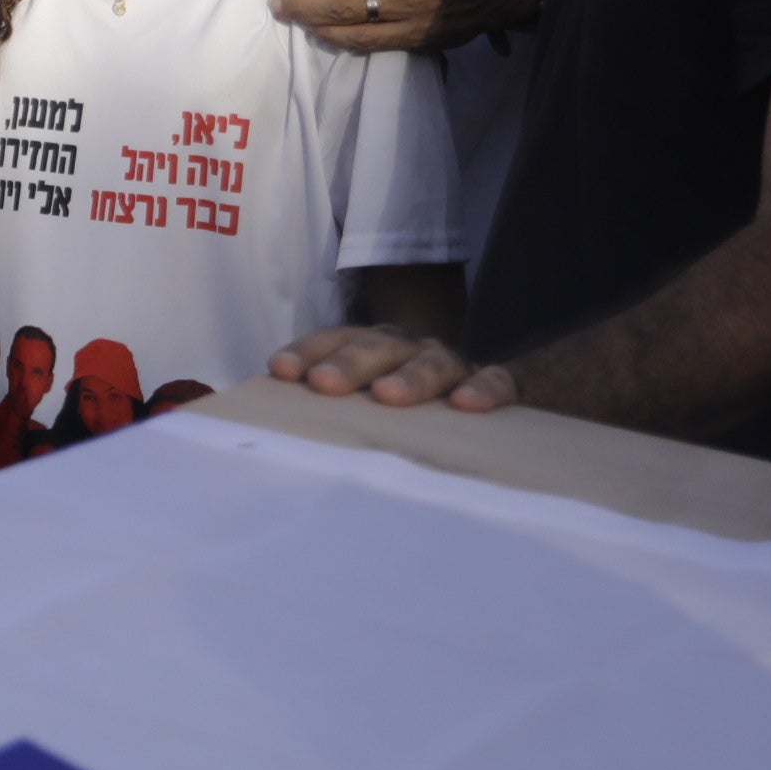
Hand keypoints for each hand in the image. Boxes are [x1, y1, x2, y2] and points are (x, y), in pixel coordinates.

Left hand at [272, 323, 516, 411]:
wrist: (480, 395)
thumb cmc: (402, 408)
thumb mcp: (363, 401)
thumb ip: (328, 407)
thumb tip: (275, 429)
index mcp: (372, 346)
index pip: (335, 339)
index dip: (308, 351)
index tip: (281, 370)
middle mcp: (409, 348)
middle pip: (378, 346)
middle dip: (349, 363)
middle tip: (323, 383)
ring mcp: (452, 364)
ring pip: (432, 361)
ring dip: (408, 377)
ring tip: (387, 395)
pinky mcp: (494, 384)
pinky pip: (495, 379)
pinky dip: (483, 389)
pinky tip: (466, 404)